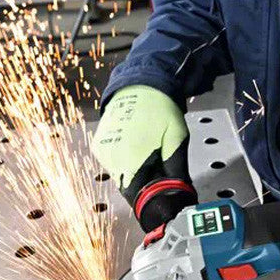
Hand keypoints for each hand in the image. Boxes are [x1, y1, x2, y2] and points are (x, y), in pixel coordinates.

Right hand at [92, 85, 189, 207]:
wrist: (141, 84)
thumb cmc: (161, 108)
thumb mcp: (177, 138)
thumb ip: (176, 168)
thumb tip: (181, 191)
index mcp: (131, 157)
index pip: (136, 194)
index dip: (149, 196)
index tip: (160, 191)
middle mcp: (112, 156)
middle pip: (128, 184)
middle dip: (143, 182)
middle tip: (158, 166)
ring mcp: (102, 151)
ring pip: (120, 174)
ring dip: (133, 171)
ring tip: (147, 151)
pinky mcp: (99, 145)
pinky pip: (113, 163)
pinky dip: (124, 160)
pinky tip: (135, 145)